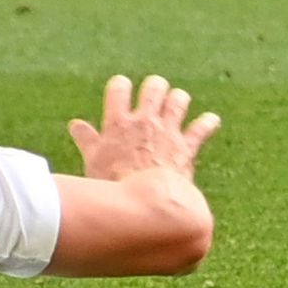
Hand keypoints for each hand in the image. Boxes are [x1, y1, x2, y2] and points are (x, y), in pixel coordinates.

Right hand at [69, 73, 218, 184]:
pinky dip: (208, 122)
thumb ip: (87, 139)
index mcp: (118, 122)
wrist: (147, 203)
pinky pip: (202, 129)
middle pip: (153, 89)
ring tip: (177, 99)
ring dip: (178, 98)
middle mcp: (145, 121)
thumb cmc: (114, 184)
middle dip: (155, 86)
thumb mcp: (93, 161)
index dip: (121, 85)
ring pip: (178, 101)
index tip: (122, 86)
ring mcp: (168, 132)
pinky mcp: (187, 147)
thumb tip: (76, 125)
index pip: (119, 89)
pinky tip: (211, 119)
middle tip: (155, 89)